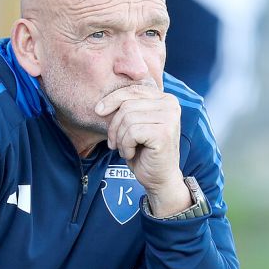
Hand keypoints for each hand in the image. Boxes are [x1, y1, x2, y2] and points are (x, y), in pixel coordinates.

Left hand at [95, 82, 189, 215]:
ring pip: (127, 119)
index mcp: (164, 98)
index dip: (112, 99)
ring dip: (120, 139)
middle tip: (114, 143)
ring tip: (126, 149)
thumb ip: (127, 108)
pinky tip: (132, 154)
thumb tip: (99, 104)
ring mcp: (170, 118)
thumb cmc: (143, 151)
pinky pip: (131, 133)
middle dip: (114, 126)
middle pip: (127, 105)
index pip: (132, 90)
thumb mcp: (134, 124)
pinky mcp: (164, 133)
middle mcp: (171, 104)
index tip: (98, 111)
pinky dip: (126, 146)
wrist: (159, 178)